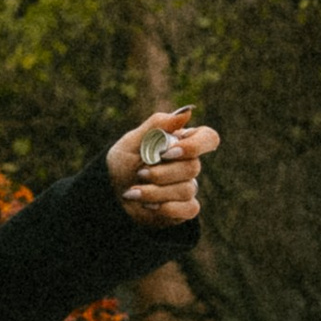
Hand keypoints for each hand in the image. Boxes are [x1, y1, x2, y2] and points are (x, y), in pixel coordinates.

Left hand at [107, 105, 219, 223]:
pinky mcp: (185, 208)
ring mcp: (188, 186)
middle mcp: (189, 163)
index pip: (208, 138)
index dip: (194, 146)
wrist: (112, 194)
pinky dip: (166, 208)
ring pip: (187, 189)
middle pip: (193, 167)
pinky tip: (148, 206)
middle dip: (162, 173)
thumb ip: (158, 125)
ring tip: (134, 191)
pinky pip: (189, 209)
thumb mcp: (132, 141)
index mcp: (180, 142)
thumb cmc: (123, 163)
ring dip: (155, 192)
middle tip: (140, 173)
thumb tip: (187, 112)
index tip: (168, 152)